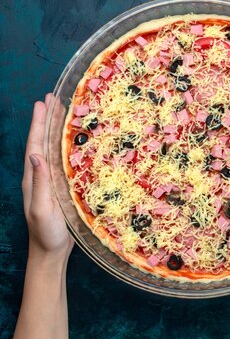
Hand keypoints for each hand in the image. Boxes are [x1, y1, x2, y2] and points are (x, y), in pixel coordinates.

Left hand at [22, 93, 73, 261]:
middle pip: (43, 141)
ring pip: (53, 148)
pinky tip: (74, 140)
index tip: (43, 103)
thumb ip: (40, 182)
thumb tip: (36, 154)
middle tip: (53, 97)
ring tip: (62, 110)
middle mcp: (41, 175)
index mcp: (33, 178)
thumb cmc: (46, 233)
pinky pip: (63, 160)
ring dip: (55, 129)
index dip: (38, 123)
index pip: (35, 144)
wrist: (50, 252)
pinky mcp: (62, 187)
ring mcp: (51, 180)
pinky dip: (66, 145)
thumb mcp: (42, 208)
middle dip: (46, 119)